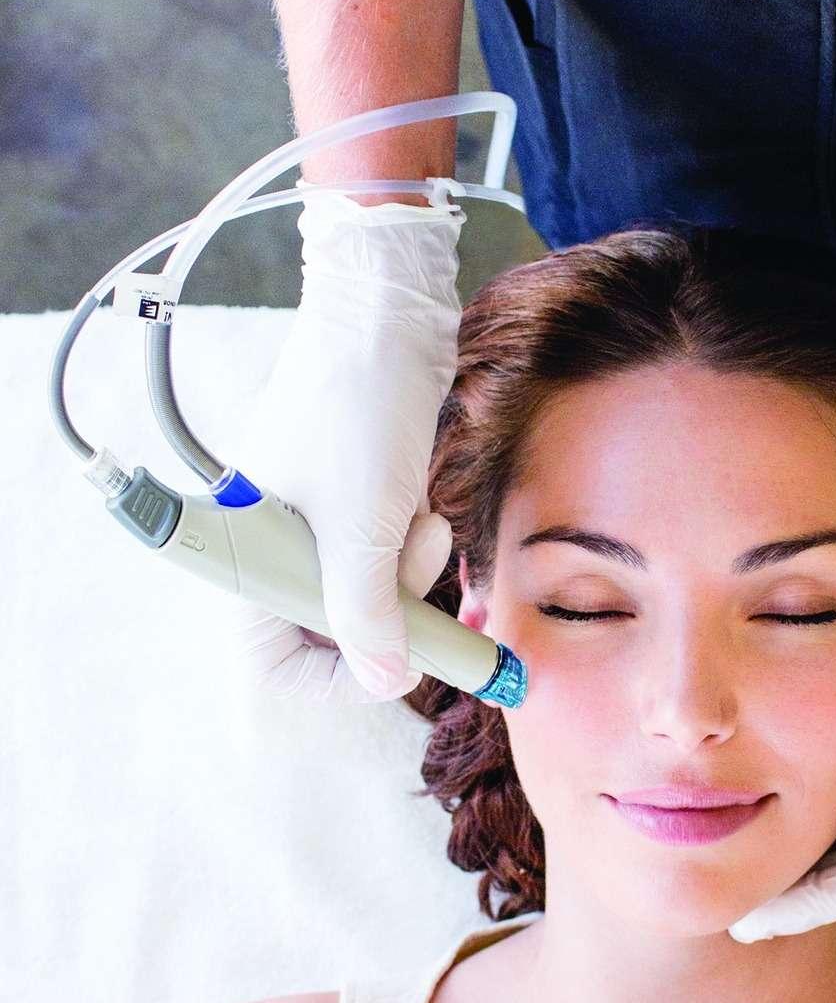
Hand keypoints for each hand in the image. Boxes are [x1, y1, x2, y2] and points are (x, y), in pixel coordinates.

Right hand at [235, 186, 466, 700]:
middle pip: (332, 632)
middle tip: (422, 588)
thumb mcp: (364, 528)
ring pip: (370, 594)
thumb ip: (370, 616)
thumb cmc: (360, 412)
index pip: (272, 663)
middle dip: (390, 613)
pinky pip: (386, 556)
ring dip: (408, 574)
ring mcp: (312, 525)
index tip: (393, 663)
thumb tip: (387, 682)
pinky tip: (421, 508)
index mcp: (245, 558)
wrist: (387, 320)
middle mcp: (272, 548)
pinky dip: (410, 545)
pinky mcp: (353, 503)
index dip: (333, 679)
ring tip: (421, 524)